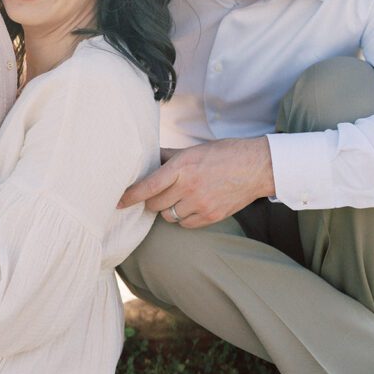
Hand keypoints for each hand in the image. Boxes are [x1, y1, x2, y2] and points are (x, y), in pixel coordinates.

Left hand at [119, 137, 275, 227]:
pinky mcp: (211, 216)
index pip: (148, 186)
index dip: (130, 196)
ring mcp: (201, 203)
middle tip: (157, 193)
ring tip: (177, 198)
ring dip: (167, 209)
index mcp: (182, 167)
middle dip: (151, 201)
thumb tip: (147, 157)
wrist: (255, 167)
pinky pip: (186, 224)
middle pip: (155, 204)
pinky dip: (183, 218)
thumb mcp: (193, 149)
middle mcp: (189, 187)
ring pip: (169, 216)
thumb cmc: (223, 154)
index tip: (118, 202)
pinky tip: (190, 206)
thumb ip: (168, 156)